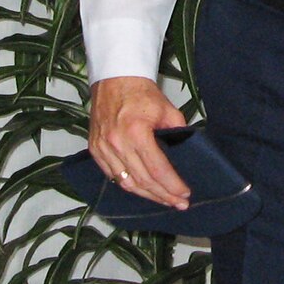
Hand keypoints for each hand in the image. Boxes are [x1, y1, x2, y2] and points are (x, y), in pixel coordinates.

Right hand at [88, 77, 189, 207]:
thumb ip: (179, 133)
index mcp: (136, 132)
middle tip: (179, 203)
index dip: (172, 185)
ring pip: (126, 183)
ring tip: (164, 201)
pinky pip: (112, 176)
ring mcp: (103, 148)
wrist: (115, 79)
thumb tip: (188, 155)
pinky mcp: (95, 150)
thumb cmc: (141, 93)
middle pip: (143, 181)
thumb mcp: (167, 110)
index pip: (157, 169)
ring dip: (147, 195)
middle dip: (163, 195)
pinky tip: (143, 190)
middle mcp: (117, 143)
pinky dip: (129, 186)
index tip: (185, 193)